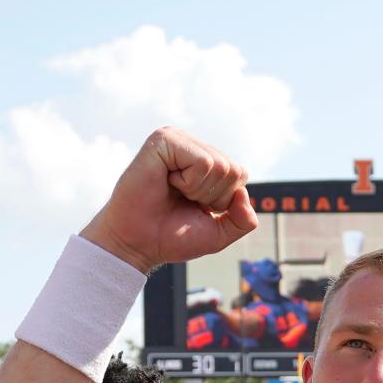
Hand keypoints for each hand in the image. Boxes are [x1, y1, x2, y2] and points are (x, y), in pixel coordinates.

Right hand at [80, 127, 256, 273]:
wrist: (138, 243)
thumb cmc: (172, 236)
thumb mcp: (218, 233)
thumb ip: (243, 220)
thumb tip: (245, 194)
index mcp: (205, 161)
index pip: (240, 175)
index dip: (223, 201)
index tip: (195, 207)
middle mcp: (193, 146)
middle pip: (233, 170)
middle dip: (212, 196)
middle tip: (182, 200)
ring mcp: (178, 140)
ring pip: (219, 166)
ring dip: (199, 191)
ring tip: (174, 191)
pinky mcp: (165, 139)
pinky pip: (202, 162)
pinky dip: (189, 183)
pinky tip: (168, 182)